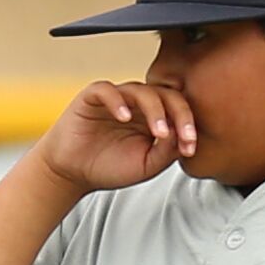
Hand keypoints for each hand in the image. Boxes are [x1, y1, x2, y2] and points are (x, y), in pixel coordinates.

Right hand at [42, 79, 199, 195]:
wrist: (72, 174)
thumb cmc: (109, 168)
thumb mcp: (147, 165)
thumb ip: (167, 151)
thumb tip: (182, 134)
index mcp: (154, 117)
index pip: (179, 109)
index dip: (189, 125)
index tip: (191, 148)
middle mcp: (138, 104)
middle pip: (167, 94)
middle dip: (180, 114)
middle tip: (183, 136)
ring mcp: (117, 98)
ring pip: (142, 90)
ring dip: (155, 110)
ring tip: (158, 133)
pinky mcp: (92, 97)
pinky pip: (107, 90)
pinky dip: (118, 101)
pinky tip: (123, 118)